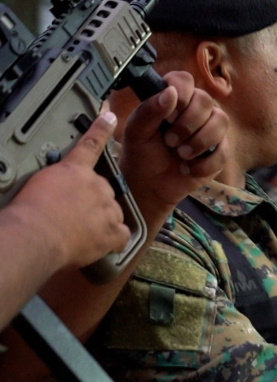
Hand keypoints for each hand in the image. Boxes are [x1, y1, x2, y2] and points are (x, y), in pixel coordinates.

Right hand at [8, 112, 129, 270]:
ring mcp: (108, 208)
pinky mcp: (113, 231)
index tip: (110, 117)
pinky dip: (113, 240)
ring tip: (81, 232)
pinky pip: (122, 235)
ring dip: (102, 220)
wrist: (36, 234)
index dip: (102, 129)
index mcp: (75, 170)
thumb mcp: (37, 183)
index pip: (91, 144)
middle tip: (74, 214)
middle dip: (93, 200)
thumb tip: (54, 187)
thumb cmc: (29, 210)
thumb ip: (54, 180)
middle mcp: (97, 185)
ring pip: (113, 212)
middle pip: (104, 188)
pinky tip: (101, 243)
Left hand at [119, 71, 227, 214]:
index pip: (185, 80)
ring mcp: (211, 129)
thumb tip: (171, 92)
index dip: (181, 95)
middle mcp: (195, 109)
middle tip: (170, 141)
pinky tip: (188, 168)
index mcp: (173, 98)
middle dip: (188, 124)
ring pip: (221, 121)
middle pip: (206, 100)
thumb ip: (149, 110)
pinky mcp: (220, 151)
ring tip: (181, 155)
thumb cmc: (142, 153)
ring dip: (199, 142)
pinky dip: (203, 164)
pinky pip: (223, 151)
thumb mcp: (137, 131)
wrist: (150, 184)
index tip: (168, 117)